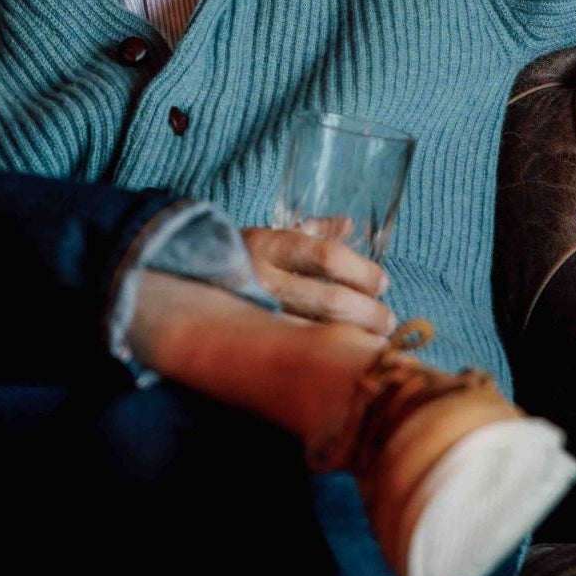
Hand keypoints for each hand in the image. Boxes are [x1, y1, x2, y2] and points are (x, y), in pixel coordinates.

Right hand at [242, 222, 394, 336]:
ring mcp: (259, 312)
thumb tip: (350, 225)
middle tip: (388, 319)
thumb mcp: (274, 233)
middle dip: (366, 312)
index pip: (326, 256)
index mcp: (271, 244)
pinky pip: (299, 346)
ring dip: (354, 335)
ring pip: (317, 330)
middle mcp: (264, 278)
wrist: (186, 280)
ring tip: (376, 337)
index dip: (361, 270)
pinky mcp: (255, 338)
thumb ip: (314, 229)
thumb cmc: (245, 255)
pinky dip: (329, 349)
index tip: (382, 282)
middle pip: (329, 300)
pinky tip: (346, 350)